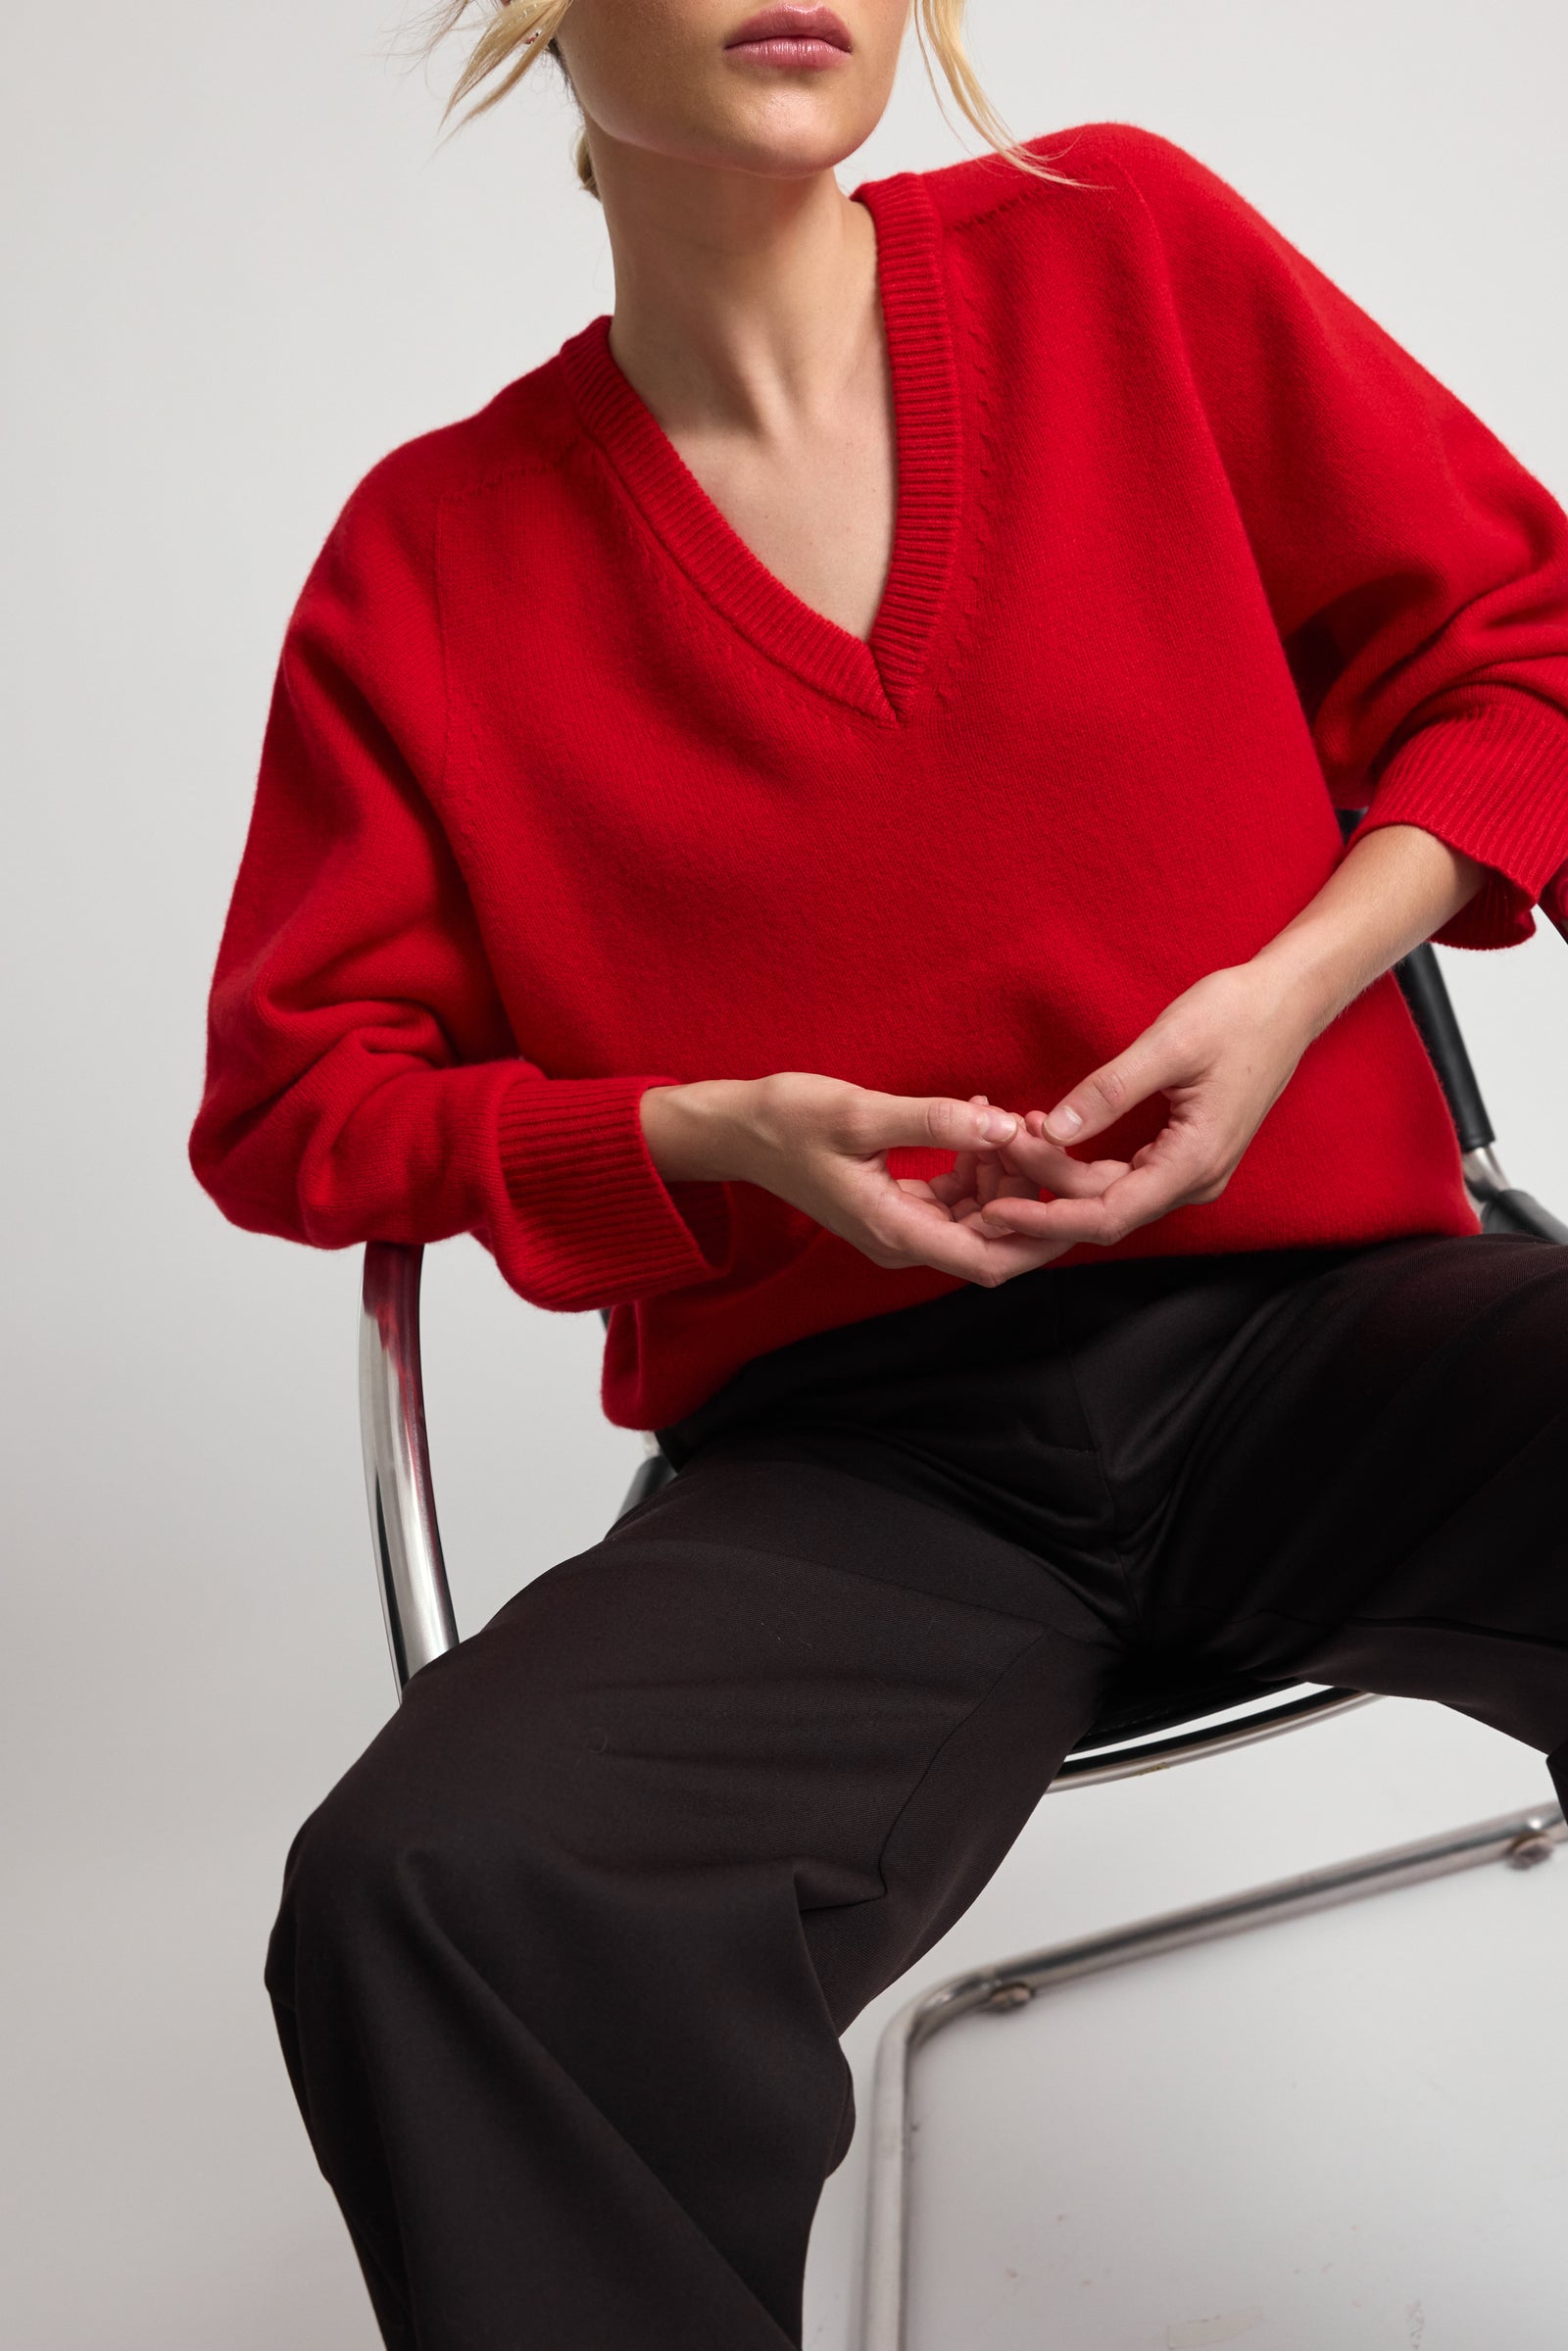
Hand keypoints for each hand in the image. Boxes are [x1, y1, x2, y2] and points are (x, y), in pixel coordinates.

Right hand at [640, 1073, 1114, 1286]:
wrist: (738, 1131)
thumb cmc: (787, 1120)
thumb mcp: (860, 1112)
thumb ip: (935, 1122)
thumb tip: (1004, 1126)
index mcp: (895, 1231)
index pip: (991, 1261)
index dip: (1044, 1236)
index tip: (1077, 1195)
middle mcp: (904, 1241)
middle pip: (995, 1241)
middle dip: (1033, 1196)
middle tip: (1058, 1141)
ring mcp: (903, 1226)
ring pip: (981, 1216)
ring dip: (1008, 1175)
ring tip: (1018, 1119)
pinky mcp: (901, 1206)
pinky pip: (960, 1198)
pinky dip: (980, 1166)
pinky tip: (983, 1119)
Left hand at [971, 961, 1315, 1251]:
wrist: (1288, 1002)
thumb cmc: (1237, 1015)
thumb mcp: (1168, 1044)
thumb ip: (1109, 1091)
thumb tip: (1054, 1130)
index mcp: (1195, 1163)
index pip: (1108, 1216)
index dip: (1047, 1219)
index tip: (994, 1211)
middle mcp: (1194, 1180)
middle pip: (1102, 1208)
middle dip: (1041, 1187)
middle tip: (992, 1148)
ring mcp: (1190, 1172)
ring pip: (1109, 1194)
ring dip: (1058, 1174)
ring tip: (1013, 1133)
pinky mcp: (1181, 1156)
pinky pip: (1122, 1176)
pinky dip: (1079, 1163)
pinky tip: (1046, 1134)